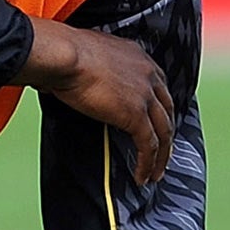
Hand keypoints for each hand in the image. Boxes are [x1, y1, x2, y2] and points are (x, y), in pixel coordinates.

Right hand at [22, 19, 173, 181]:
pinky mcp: (136, 115)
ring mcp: (145, 95)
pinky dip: (147, 163)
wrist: (63, 56)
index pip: (159, 86)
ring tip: (155, 173)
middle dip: (165, 133)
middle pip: (166, 110)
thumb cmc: (63, 53)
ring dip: (161, 156)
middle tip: (162, 152)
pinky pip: (148, 145)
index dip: (159, 107)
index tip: (156, 122)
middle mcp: (148, 74)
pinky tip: (142, 177)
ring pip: (163, 132)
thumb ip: (98, 69)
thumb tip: (84, 80)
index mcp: (138, 57)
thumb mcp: (90, 55)